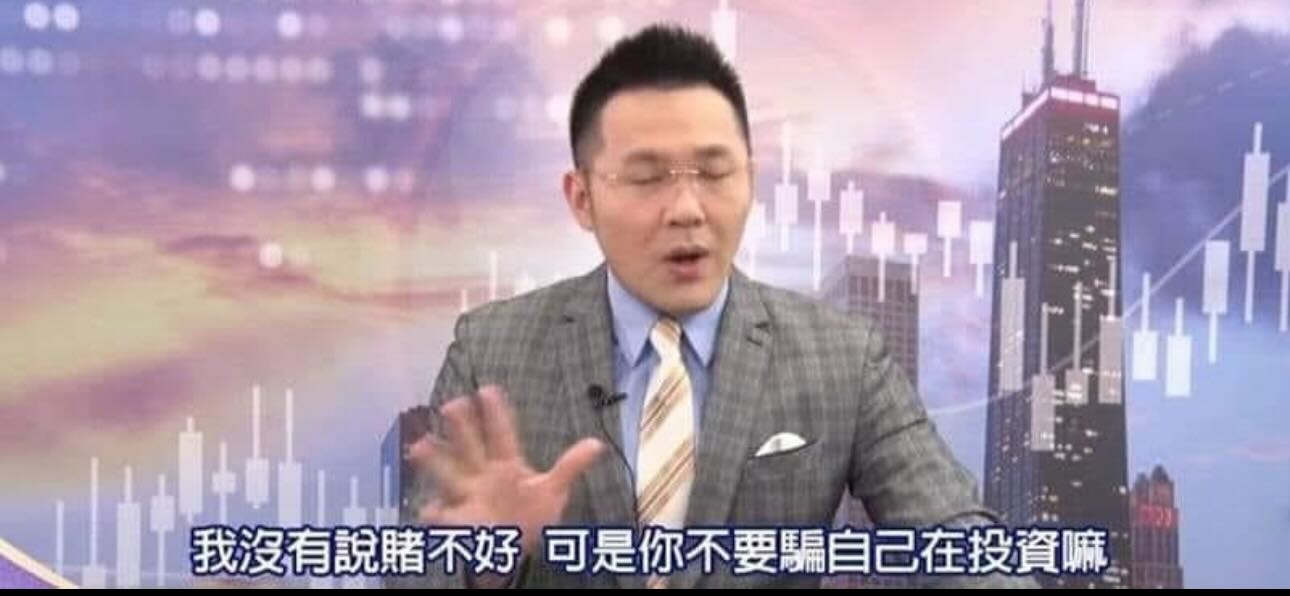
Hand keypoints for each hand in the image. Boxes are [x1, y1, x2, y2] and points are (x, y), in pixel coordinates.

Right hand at [408, 385, 604, 555]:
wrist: (510, 546)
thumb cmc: (529, 512)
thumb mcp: (553, 491)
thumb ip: (571, 466)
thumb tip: (598, 443)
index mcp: (505, 465)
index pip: (501, 435)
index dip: (496, 414)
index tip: (487, 390)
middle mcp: (482, 475)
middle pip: (470, 447)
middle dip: (461, 429)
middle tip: (452, 404)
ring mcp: (467, 496)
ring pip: (448, 474)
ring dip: (434, 461)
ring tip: (418, 445)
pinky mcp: (456, 520)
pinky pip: (442, 517)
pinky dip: (435, 514)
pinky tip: (430, 509)